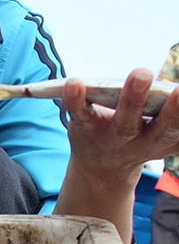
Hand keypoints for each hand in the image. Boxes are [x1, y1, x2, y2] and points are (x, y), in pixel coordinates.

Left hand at [55, 68, 178, 243]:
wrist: (102, 169)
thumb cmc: (140, 139)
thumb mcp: (162, 135)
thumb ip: (177, 124)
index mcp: (161, 139)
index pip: (176, 129)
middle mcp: (139, 141)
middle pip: (157, 128)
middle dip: (172, 109)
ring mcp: (111, 136)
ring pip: (123, 120)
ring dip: (134, 98)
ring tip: (142, 75)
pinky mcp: (84, 128)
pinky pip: (80, 113)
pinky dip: (75, 99)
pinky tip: (74, 83)